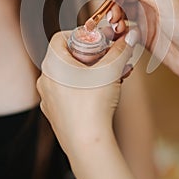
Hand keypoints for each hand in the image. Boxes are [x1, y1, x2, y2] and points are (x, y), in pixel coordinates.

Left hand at [37, 30, 136, 154]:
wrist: (86, 144)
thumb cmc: (93, 104)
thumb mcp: (110, 71)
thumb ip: (121, 50)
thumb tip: (132, 35)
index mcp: (53, 63)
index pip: (60, 37)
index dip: (80, 35)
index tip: (97, 41)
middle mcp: (46, 78)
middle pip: (67, 56)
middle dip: (91, 55)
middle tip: (107, 59)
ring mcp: (48, 97)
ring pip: (69, 75)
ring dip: (89, 72)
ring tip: (111, 76)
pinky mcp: (54, 112)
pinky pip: (67, 92)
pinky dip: (83, 88)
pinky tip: (101, 94)